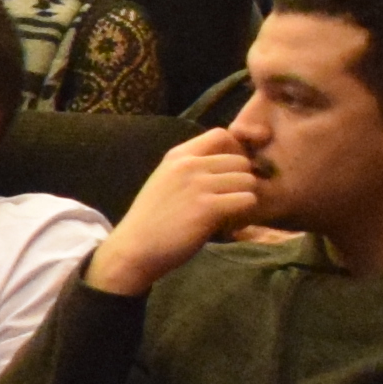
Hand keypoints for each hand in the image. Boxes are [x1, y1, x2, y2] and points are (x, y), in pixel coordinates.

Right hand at [94, 125, 268, 293]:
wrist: (134, 248)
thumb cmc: (151, 220)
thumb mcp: (165, 181)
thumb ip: (190, 170)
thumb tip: (226, 167)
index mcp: (178, 156)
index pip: (220, 134)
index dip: (233, 151)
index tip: (229, 173)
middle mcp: (189, 165)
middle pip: (240, 160)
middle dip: (241, 181)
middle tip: (231, 201)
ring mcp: (199, 185)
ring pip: (247, 181)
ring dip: (244, 198)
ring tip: (230, 214)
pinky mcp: (209, 208)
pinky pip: (247, 201)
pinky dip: (244, 215)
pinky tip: (229, 225)